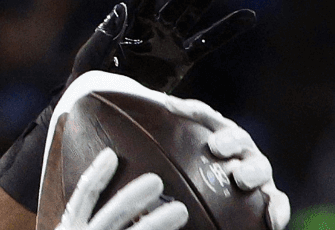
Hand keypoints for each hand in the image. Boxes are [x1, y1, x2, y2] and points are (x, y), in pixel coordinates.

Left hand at [70, 1, 257, 92]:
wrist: (101, 114)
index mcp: (130, 23)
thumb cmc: (86, 86)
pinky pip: (207, 43)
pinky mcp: (181, 62)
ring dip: (208, 2)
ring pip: (194, 16)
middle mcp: (153, 28)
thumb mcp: (88, 62)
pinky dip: (226, 31)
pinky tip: (247, 19)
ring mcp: (169, 43)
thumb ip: (103, 36)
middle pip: (177, 1)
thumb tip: (121, 8)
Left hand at [82, 74, 290, 229]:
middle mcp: (231, 152)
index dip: (195, 114)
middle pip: (235, 140)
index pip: (203, 118)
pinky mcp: (264, 200)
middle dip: (228, 142)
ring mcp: (250, 174)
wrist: (189, 216)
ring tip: (242, 180)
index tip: (179, 110)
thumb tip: (103, 120)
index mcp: (206, 135)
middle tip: (217, 149)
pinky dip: (276, 211)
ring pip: (258, 167)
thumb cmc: (161, 190)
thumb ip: (138, 143)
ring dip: (253, 171)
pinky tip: (272, 225)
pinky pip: (275, 204)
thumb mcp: (143, 172)